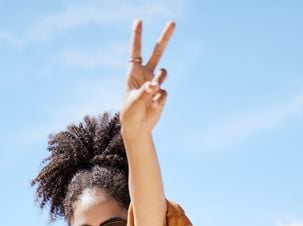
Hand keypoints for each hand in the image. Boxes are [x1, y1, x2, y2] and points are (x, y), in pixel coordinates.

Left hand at [121, 19, 174, 135]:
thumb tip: (155, 86)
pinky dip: (160, 99)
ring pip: (164, 73)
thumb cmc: (130, 114)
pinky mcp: (163, 94)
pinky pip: (165, 92)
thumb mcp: (133, 103)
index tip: (139, 20)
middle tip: (173, 22)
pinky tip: (154, 106)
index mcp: (134, 72)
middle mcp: (146, 74)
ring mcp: (156, 84)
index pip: (136, 51)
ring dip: (159, 80)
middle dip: (165, 37)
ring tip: (152, 91)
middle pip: (158, 52)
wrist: (137, 128)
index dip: (137, 36)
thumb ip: (144, 93)